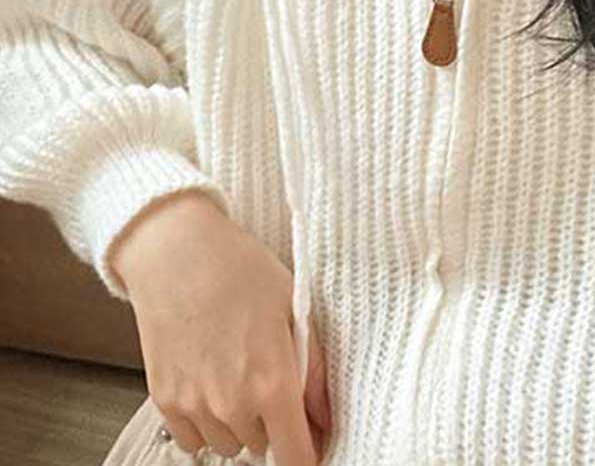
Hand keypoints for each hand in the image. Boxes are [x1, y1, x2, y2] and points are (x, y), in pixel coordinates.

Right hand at [111, 191, 331, 465]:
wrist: (176, 252)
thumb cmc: (238, 269)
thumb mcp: (293, 306)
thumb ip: (313, 369)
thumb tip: (325, 415)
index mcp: (273, 382)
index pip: (297, 457)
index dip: (310, 452)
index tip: (312, 440)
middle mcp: (233, 404)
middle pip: (264, 448)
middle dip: (273, 421)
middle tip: (270, 376)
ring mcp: (195, 406)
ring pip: (230, 445)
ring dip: (240, 423)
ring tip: (238, 372)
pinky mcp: (165, 401)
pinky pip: (193, 441)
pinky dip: (206, 423)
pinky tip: (211, 382)